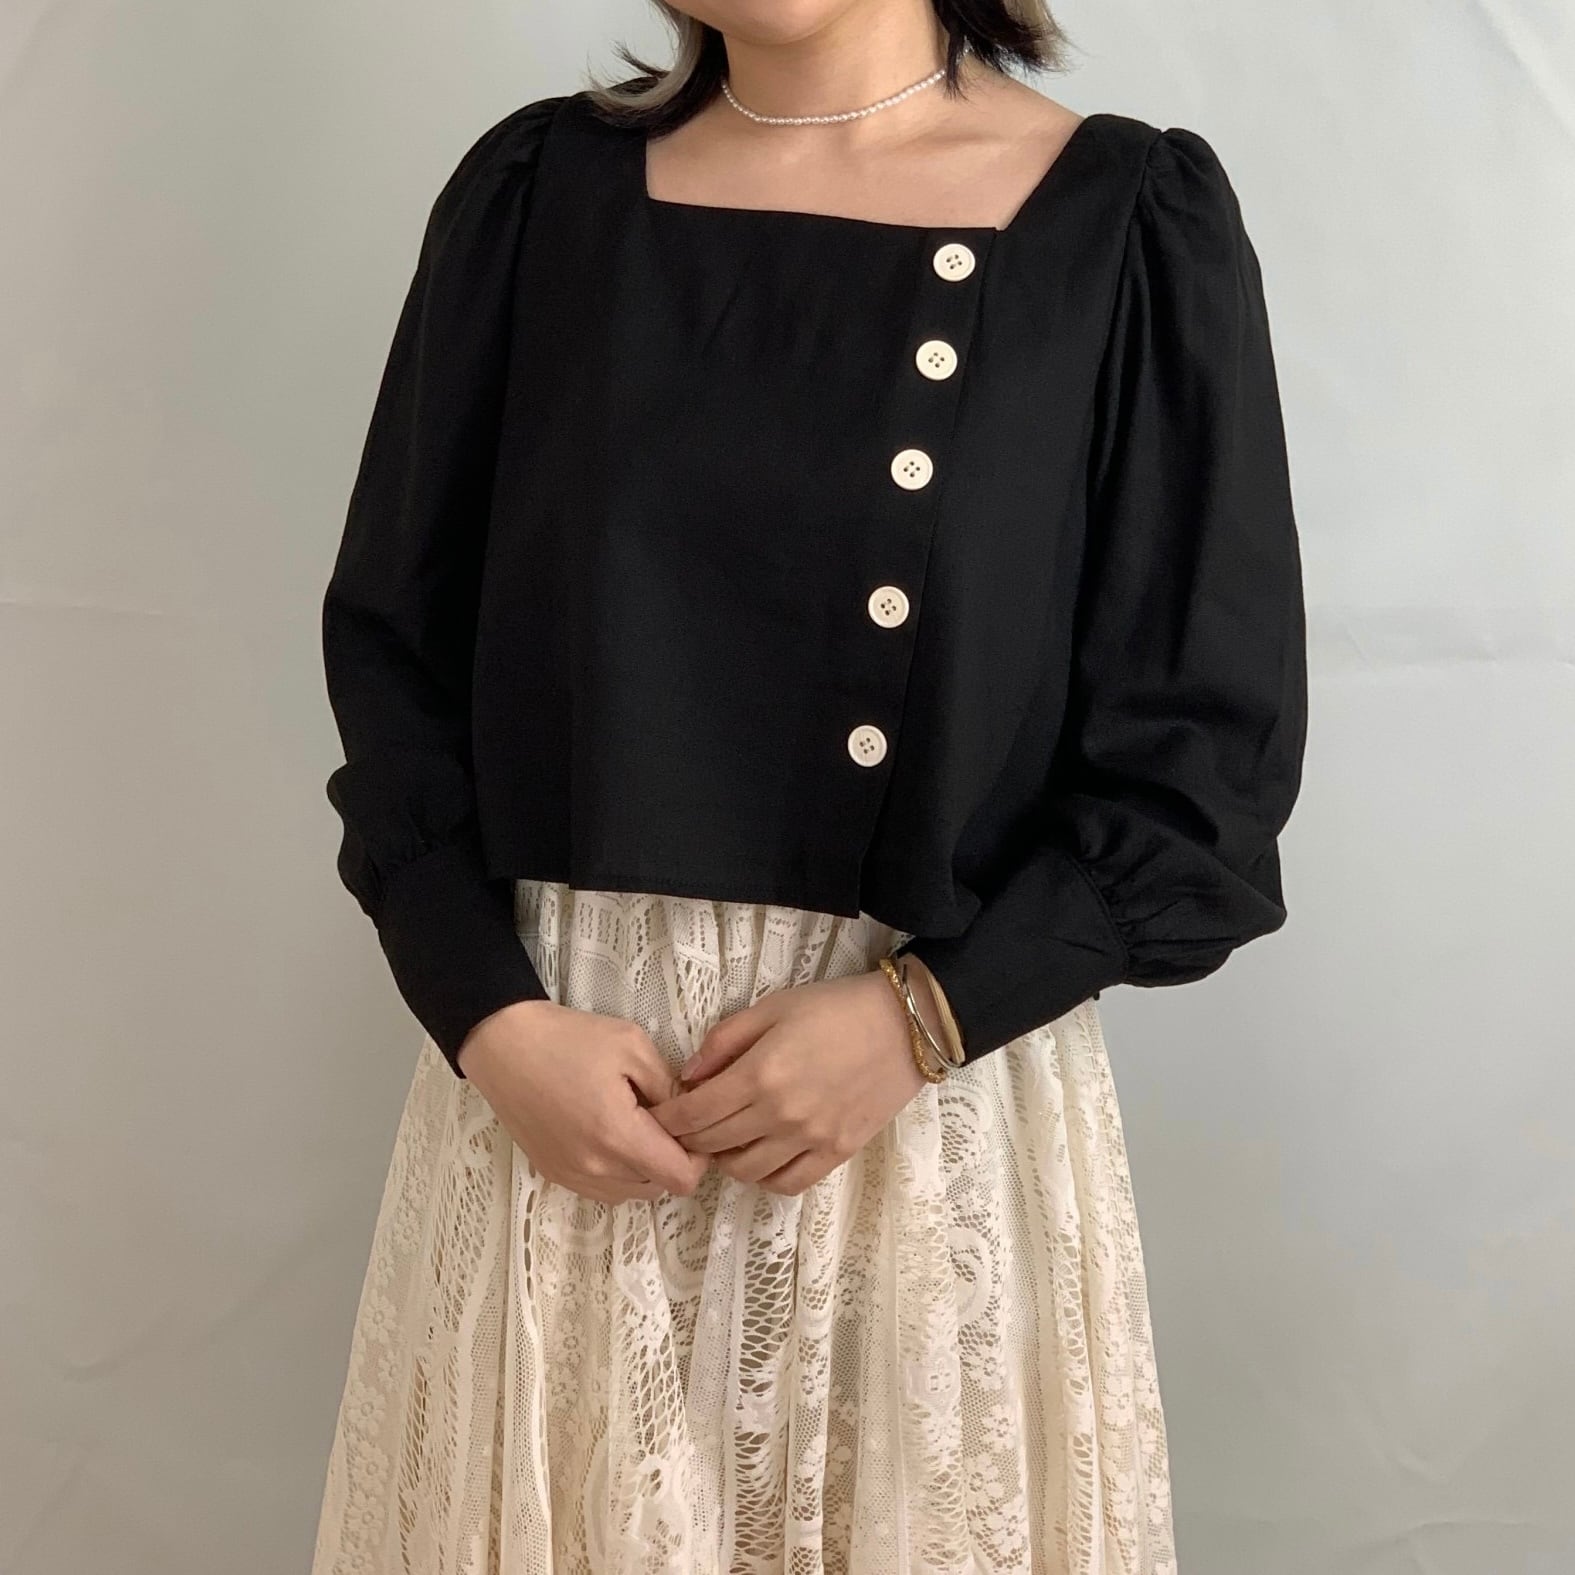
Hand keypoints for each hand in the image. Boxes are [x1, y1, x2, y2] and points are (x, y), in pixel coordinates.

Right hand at [455, 999, 710, 1203]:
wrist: (503, 1045)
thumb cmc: (569, 1038)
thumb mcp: (633, 1045)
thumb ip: (669, 1086)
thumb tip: (688, 1113)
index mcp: (617, 1136)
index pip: (680, 1178)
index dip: (699, 1158)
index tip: (695, 1127)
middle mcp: (594, 1168)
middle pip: (659, 1188)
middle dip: (673, 1159)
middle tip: (666, 1120)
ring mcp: (571, 1176)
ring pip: (631, 1193)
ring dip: (645, 1168)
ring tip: (637, 1125)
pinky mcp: (554, 1174)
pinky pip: (603, 1189)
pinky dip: (618, 1172)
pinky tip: (611, 1135)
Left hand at [644, 966, 934, 1195]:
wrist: (902, 1026)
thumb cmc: (834, 1008)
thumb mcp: (773, 1007)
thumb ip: (725, 1040)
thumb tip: (689, 1073)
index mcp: (760, 1074)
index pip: (696, 1113)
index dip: (669, 1119)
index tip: (658, 1116)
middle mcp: (781, 1115)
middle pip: (714, 1144)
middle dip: (688, 1139)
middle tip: (683, 1129)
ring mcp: (811, 1139)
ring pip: (746, 1171)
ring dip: (725, 1159)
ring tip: (723, 1140)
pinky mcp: (837, 1153)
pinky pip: (788, 1183)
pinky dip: (765, 1177)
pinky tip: (760, 1156)